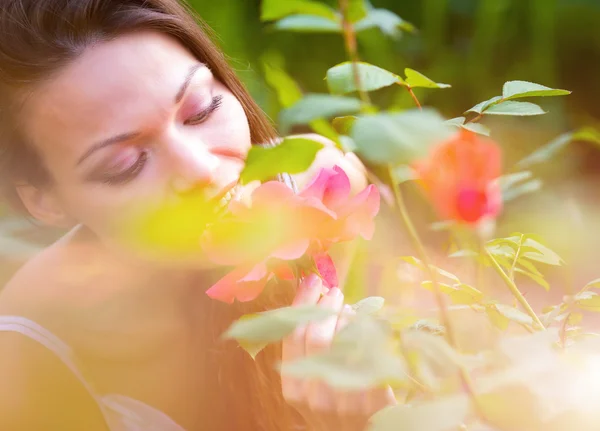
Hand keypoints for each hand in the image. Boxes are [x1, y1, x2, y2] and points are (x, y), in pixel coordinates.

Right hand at [282, 274, 395, 430]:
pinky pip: (373, 356)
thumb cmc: (332, 403)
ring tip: (349, 310)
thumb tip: (316, 298)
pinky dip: (372, 334)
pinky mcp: (375, 400)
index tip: (312, 281)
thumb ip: (307, 349)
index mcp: (294, 389)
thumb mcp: (310, 382)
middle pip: (318, 338)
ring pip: (346, 344)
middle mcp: (316, 396)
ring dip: (349, 319)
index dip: (302, 304)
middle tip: (335, 292)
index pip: (292, 337)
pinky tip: (369, 326)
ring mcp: (346, 400)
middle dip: (327, 307)